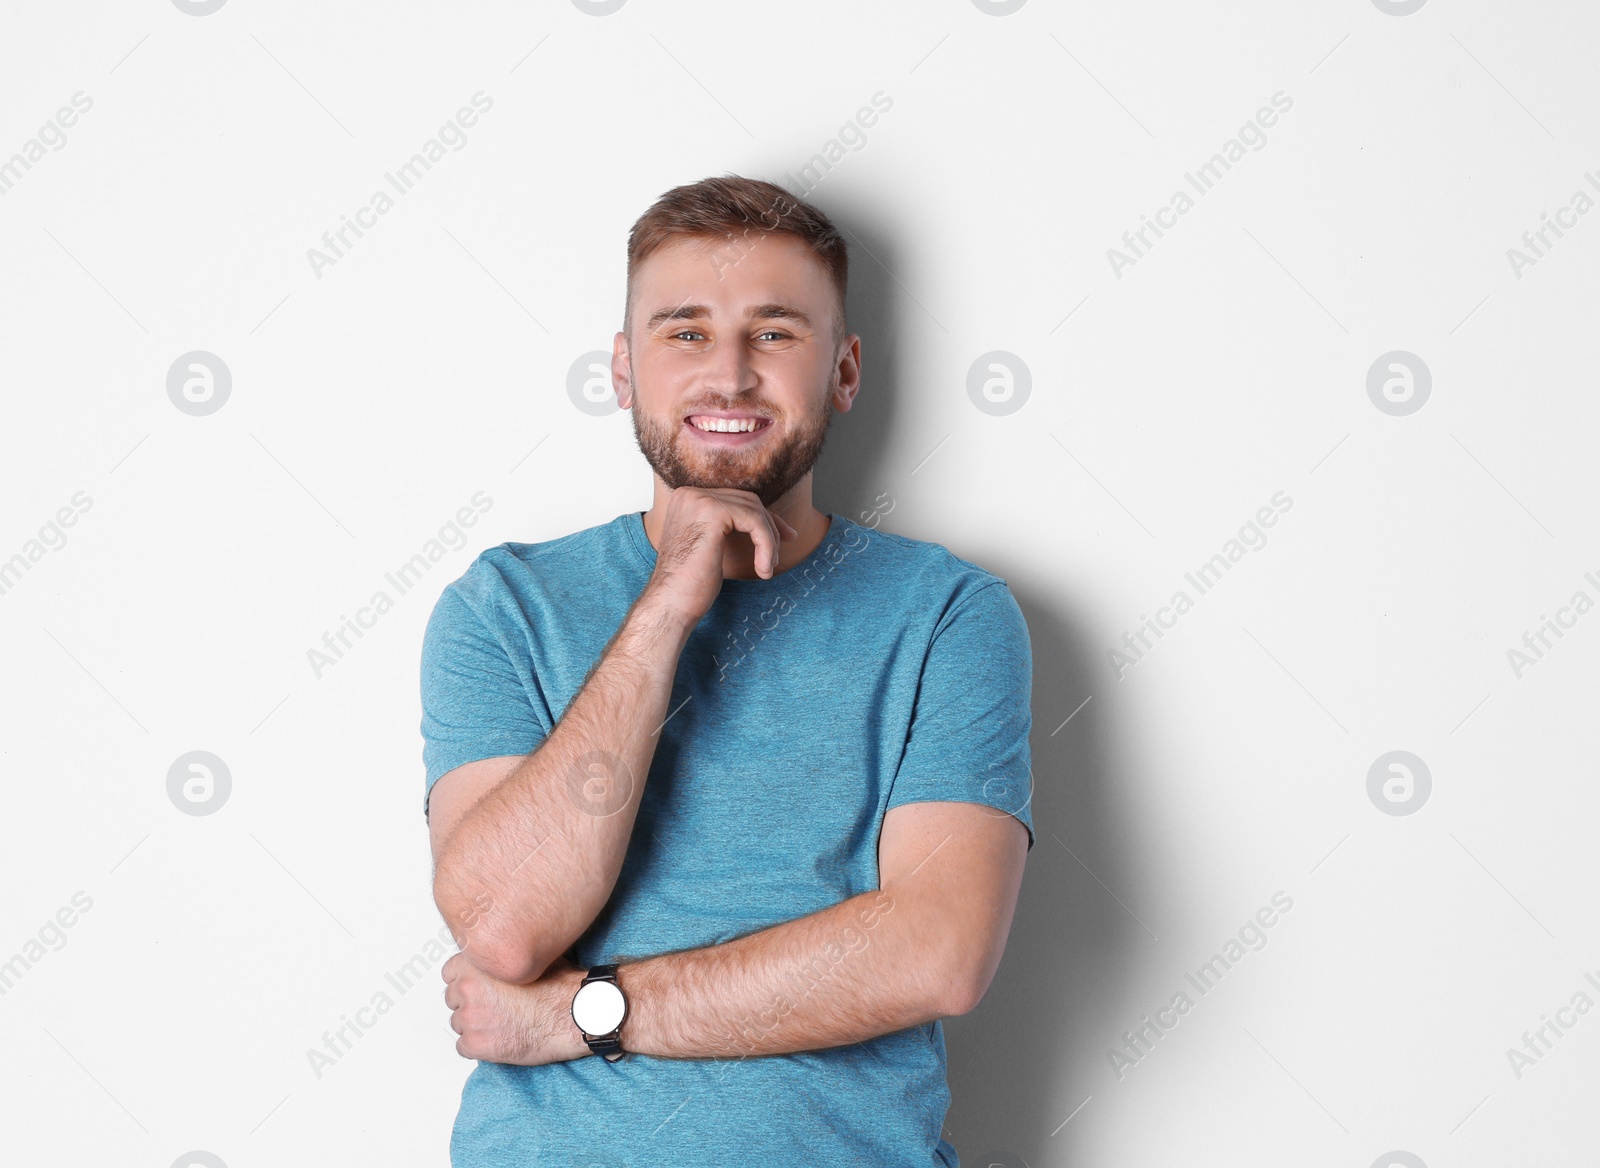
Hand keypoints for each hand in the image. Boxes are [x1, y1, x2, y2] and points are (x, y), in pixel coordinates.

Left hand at [442, 950, 588, 1064]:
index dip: (468, 980)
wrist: (573, 1015)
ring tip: (501, 1023)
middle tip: (495, 1007)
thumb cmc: (559, 987)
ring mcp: (470, 1018)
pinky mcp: (476, 1045)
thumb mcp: (531, 956)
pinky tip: (499, 1039)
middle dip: (471, 1002)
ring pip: (459, 1023)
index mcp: (476, 963)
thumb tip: (500, 954)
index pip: (450, 972)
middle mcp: (467, 989)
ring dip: (475, 1024)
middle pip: (453, 999)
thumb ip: (504, 955)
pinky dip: (479, 1046)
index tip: (480, 986)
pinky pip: (464, 1047)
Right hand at [645, 487, 798, 624]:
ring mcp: (699, 500)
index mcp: (687, 499)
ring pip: (754, 511)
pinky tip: (763, 570)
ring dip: (769, 541)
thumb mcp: (714, 547)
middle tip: (777, 556)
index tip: (782, 540)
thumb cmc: (691, 583)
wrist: (672, 603)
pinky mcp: (713, 512)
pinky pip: (754, 522)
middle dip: (770, 527)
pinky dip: (766, 545)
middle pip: (747, 501)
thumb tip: (777, 524)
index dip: (763, 520)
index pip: (736, 500)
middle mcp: (690, 494)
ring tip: (767, 567)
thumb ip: (732, 528)